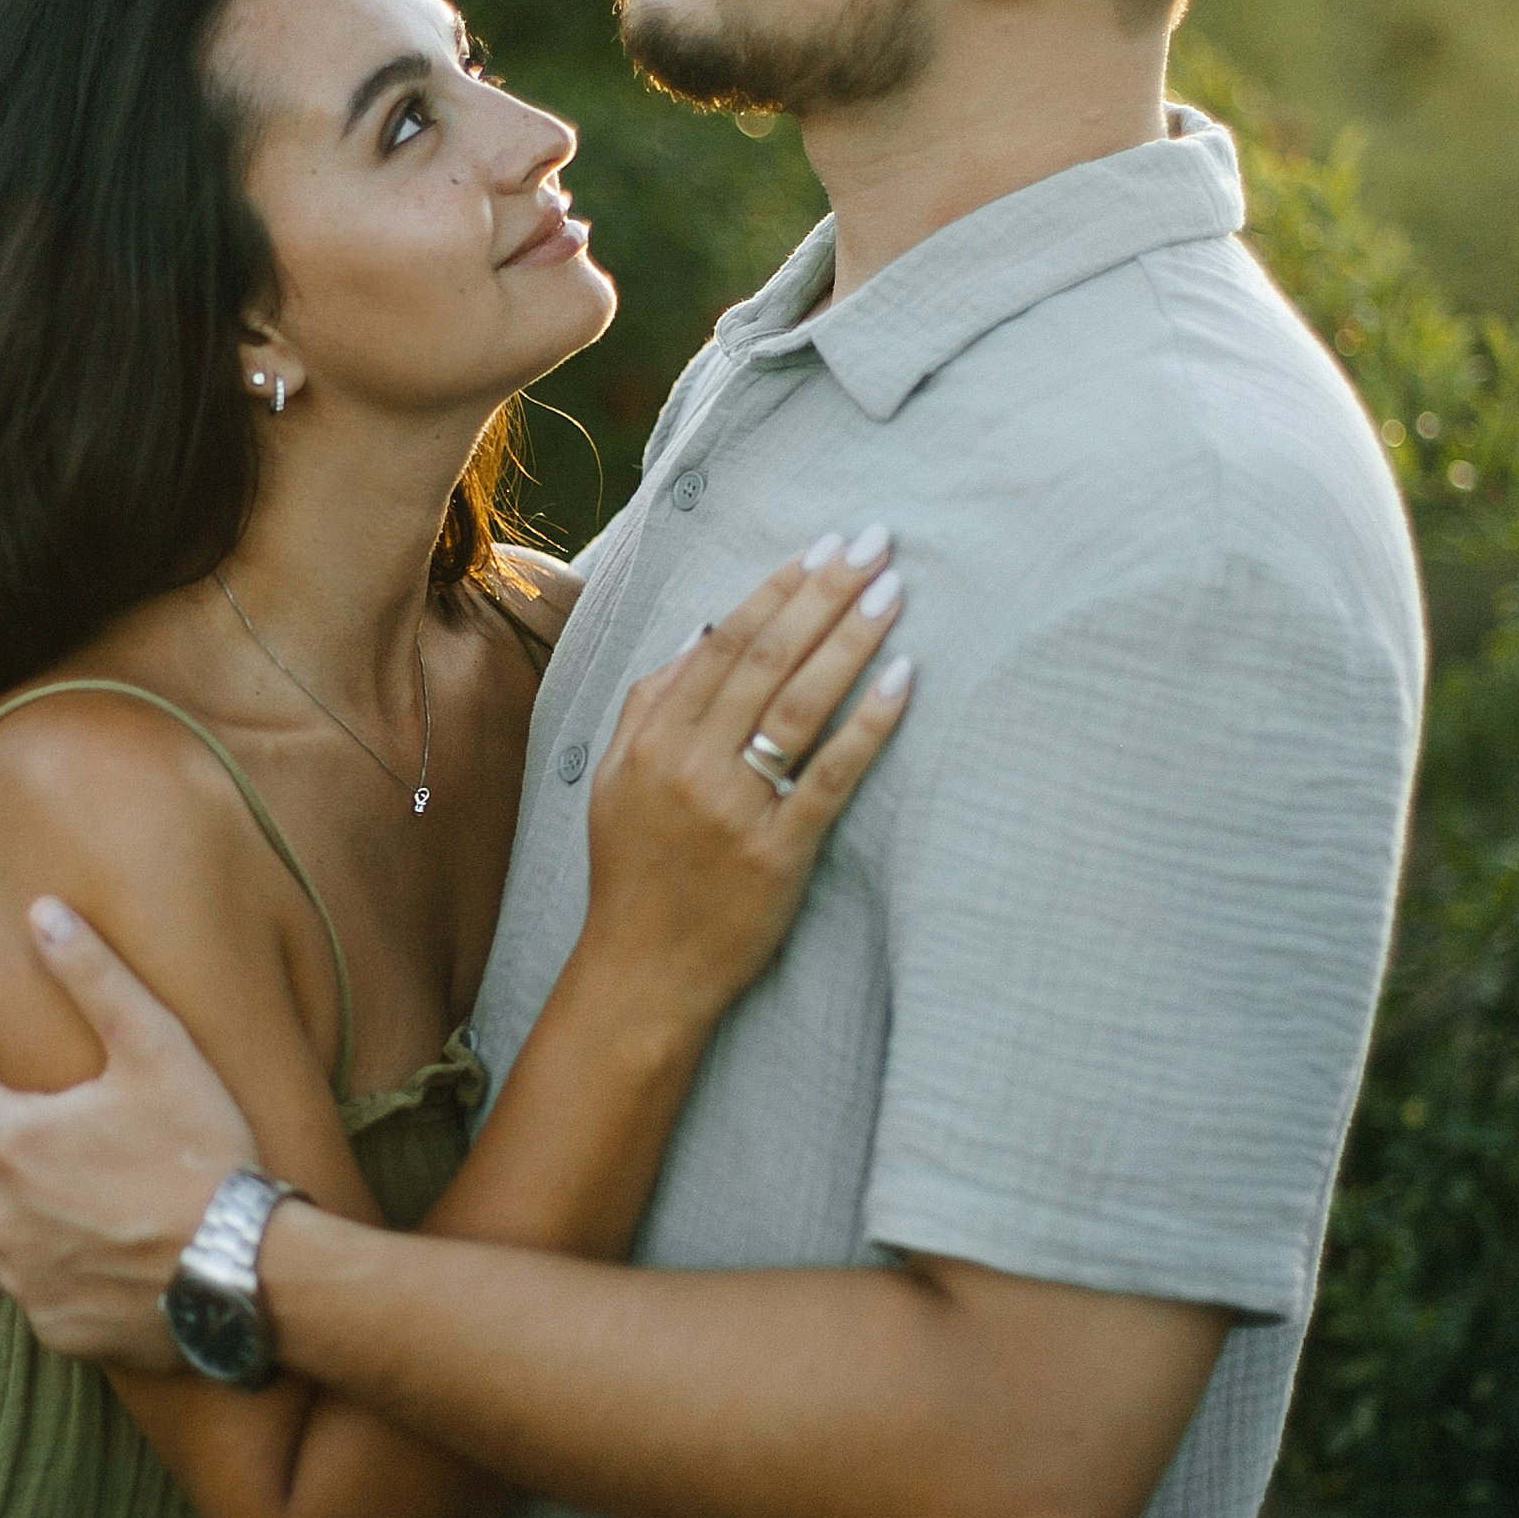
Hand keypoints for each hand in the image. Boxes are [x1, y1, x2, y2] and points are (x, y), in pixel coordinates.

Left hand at [0, 899, 258, 1366]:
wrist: (247, 1264)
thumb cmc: (203, 1150)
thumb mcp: (156, 1046)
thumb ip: (92, 974)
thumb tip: (42, 909)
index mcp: (11, 1140)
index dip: (30, 1108)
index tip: (80, 1115)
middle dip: (22, 1166)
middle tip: (96, 1163)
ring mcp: (21, 1277)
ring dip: (29, 1224)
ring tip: (100, 1212)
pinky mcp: (50, 1328)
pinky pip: (33, 1296)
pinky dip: (60, 1281)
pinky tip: (113, 1263)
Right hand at [578, 529, 911, 1033]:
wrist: (642, 972)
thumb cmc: (635, 872)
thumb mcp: (616, 780)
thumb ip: (650, 703)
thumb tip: (703, 634)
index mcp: (653, 740)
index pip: (722, 644)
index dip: (776, 590)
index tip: (820, 548)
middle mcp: (690, 766)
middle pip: (766, 660)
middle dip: (824, 594)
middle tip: (873, 545)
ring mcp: (734, 810)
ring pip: (799, 706)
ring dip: (849, 640)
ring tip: (892, 592)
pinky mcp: (777, 854)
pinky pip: (829, 777)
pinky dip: (867, 724)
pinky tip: (901, 679)